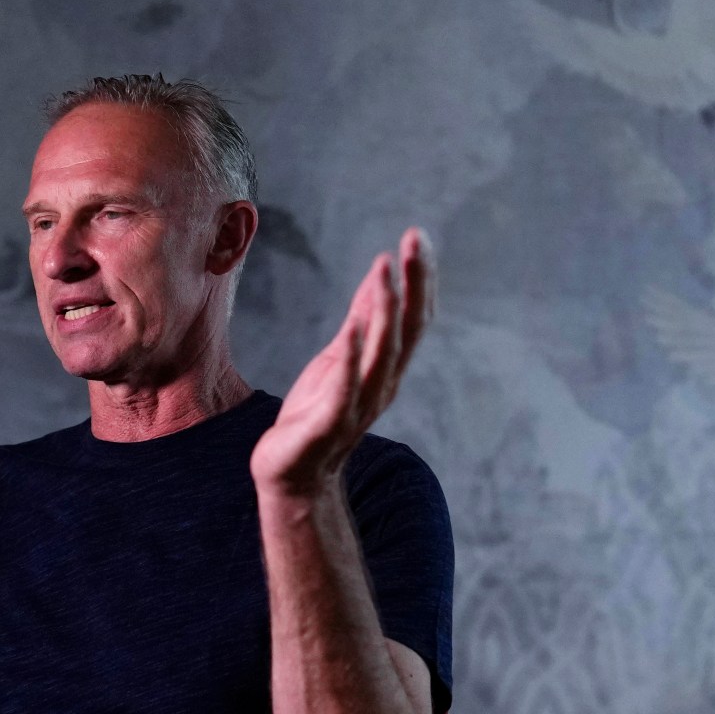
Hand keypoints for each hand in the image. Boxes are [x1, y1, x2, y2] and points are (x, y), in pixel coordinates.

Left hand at [251, 228, 433, 496]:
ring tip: (384, 267)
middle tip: (416, 239)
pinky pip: (345, 388)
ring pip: (381, 354)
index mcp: (386, 368)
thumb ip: (362, 319)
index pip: (416, 318)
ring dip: (386, 309)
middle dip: (414, 283)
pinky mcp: (329, 423)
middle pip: (409, 329)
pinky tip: (353, 327)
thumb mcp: (340, 356)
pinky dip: (352, 358)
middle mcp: (381, 384)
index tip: (419, 238)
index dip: (420, 279)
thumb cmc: (317, 412)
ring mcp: (358, 404)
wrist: (294, 475)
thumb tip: (382, 273)